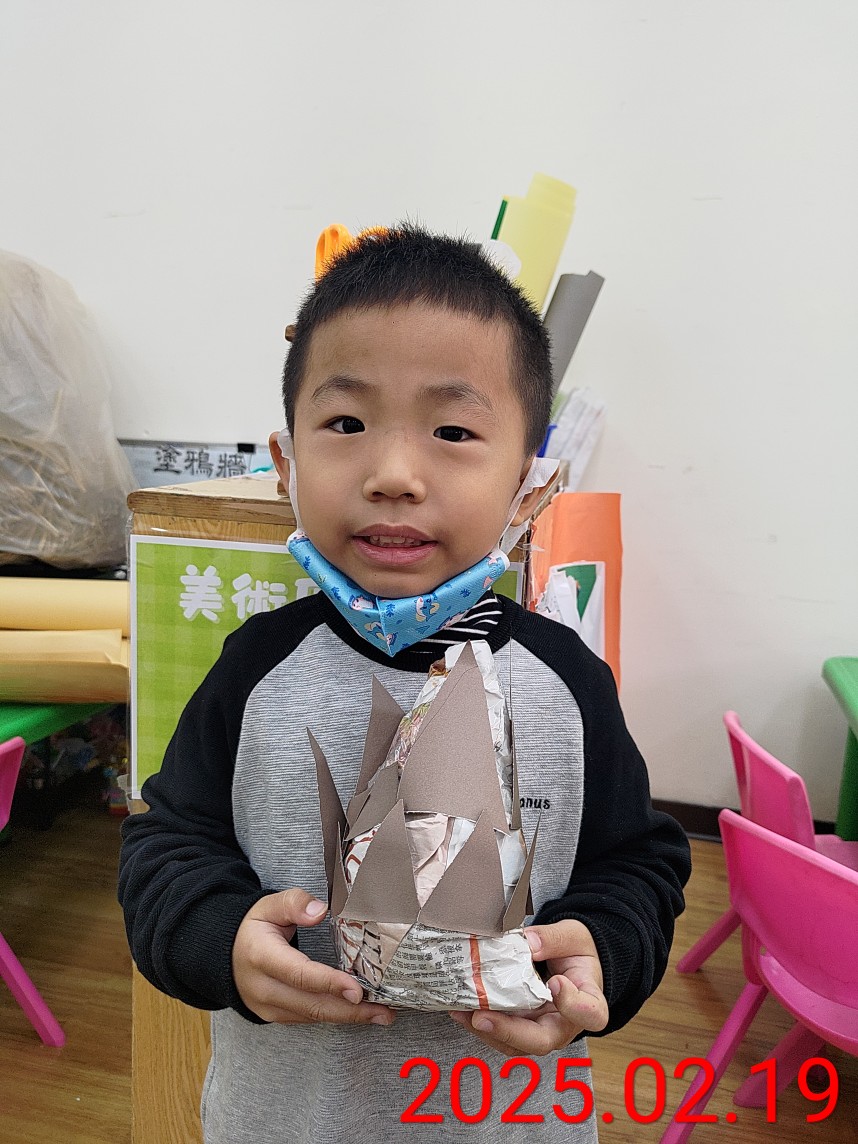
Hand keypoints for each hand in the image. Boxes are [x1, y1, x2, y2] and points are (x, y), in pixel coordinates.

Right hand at [232, 887, 395, 1026]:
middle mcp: (263, 988)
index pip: (299, 974)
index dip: (330, 983)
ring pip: (312, 1016)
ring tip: (381, 1014)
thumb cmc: (254, 927)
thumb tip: (320, 911)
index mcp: (261, 957)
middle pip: (311, 1004)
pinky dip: (335, 1016)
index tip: (358, 990)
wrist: (227, 954)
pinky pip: (308, 1019)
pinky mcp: (275, 1017)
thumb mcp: (269, 906)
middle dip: (350, 1011)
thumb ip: (294, 903)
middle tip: (384, 1011)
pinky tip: (358, 1013)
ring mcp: (268, 1007)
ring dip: (348, 1017)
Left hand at [449, 919, 608, 1056]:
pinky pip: (500, 1033)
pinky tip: (461, 1009)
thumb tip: (528, 943)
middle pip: (542, 1041)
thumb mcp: (572, 936)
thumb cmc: (575, 952)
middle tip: (484, 1017)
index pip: (590, 1014)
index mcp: (589, 1001)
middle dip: (509, 1032)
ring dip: (487, 1030)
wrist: (568, 962)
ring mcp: (539, 1029)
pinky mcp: (519, 1027)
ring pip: (515, 1043)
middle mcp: (564, 1024)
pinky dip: (479, 1025)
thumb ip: (553, 939)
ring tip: (463, 1012)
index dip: (573, 1005)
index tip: (555, 984)